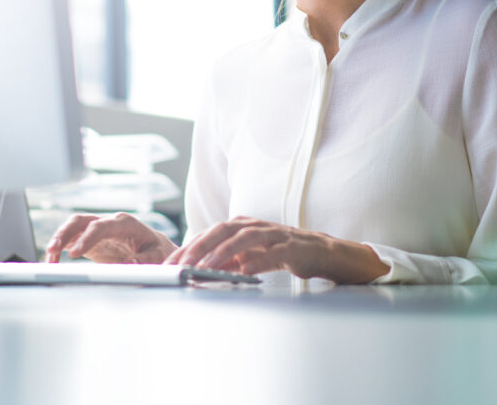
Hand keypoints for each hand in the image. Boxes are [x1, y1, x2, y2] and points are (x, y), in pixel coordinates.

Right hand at [43, 212, 175, 263]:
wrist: (155, 247)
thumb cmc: (157, 250)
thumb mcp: (157, 255)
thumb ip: (145, 260)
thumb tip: (130, 264)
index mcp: (124, 223)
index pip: (101, 226)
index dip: (86, 238)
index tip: (74, 253)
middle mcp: (108, 222)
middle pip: (81, 220)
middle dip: (64, 233)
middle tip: (52, 250)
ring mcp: (98, 229)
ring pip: (73, 227)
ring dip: (58, 240)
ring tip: (49, 258)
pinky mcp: (91, 240)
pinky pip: (72, 239)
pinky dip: (60, 248)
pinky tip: (53, 260)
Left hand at [164, 216, 390, 282]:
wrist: (326, 253)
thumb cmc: (285, 253)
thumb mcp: (252, 256)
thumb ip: (229, 261)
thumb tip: (201, 270)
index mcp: (244, 225)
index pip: (210, 232)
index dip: (189, 246)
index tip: (170, 263)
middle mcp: (257, 226)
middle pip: (222, 230)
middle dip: (199, 246)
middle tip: (181, 264)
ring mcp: (276, 235)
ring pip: (244, 238)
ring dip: (223, 252)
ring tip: (206, 266)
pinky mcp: (294, 247)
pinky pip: (272, 253)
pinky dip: (256, 261)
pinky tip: (243, 271)